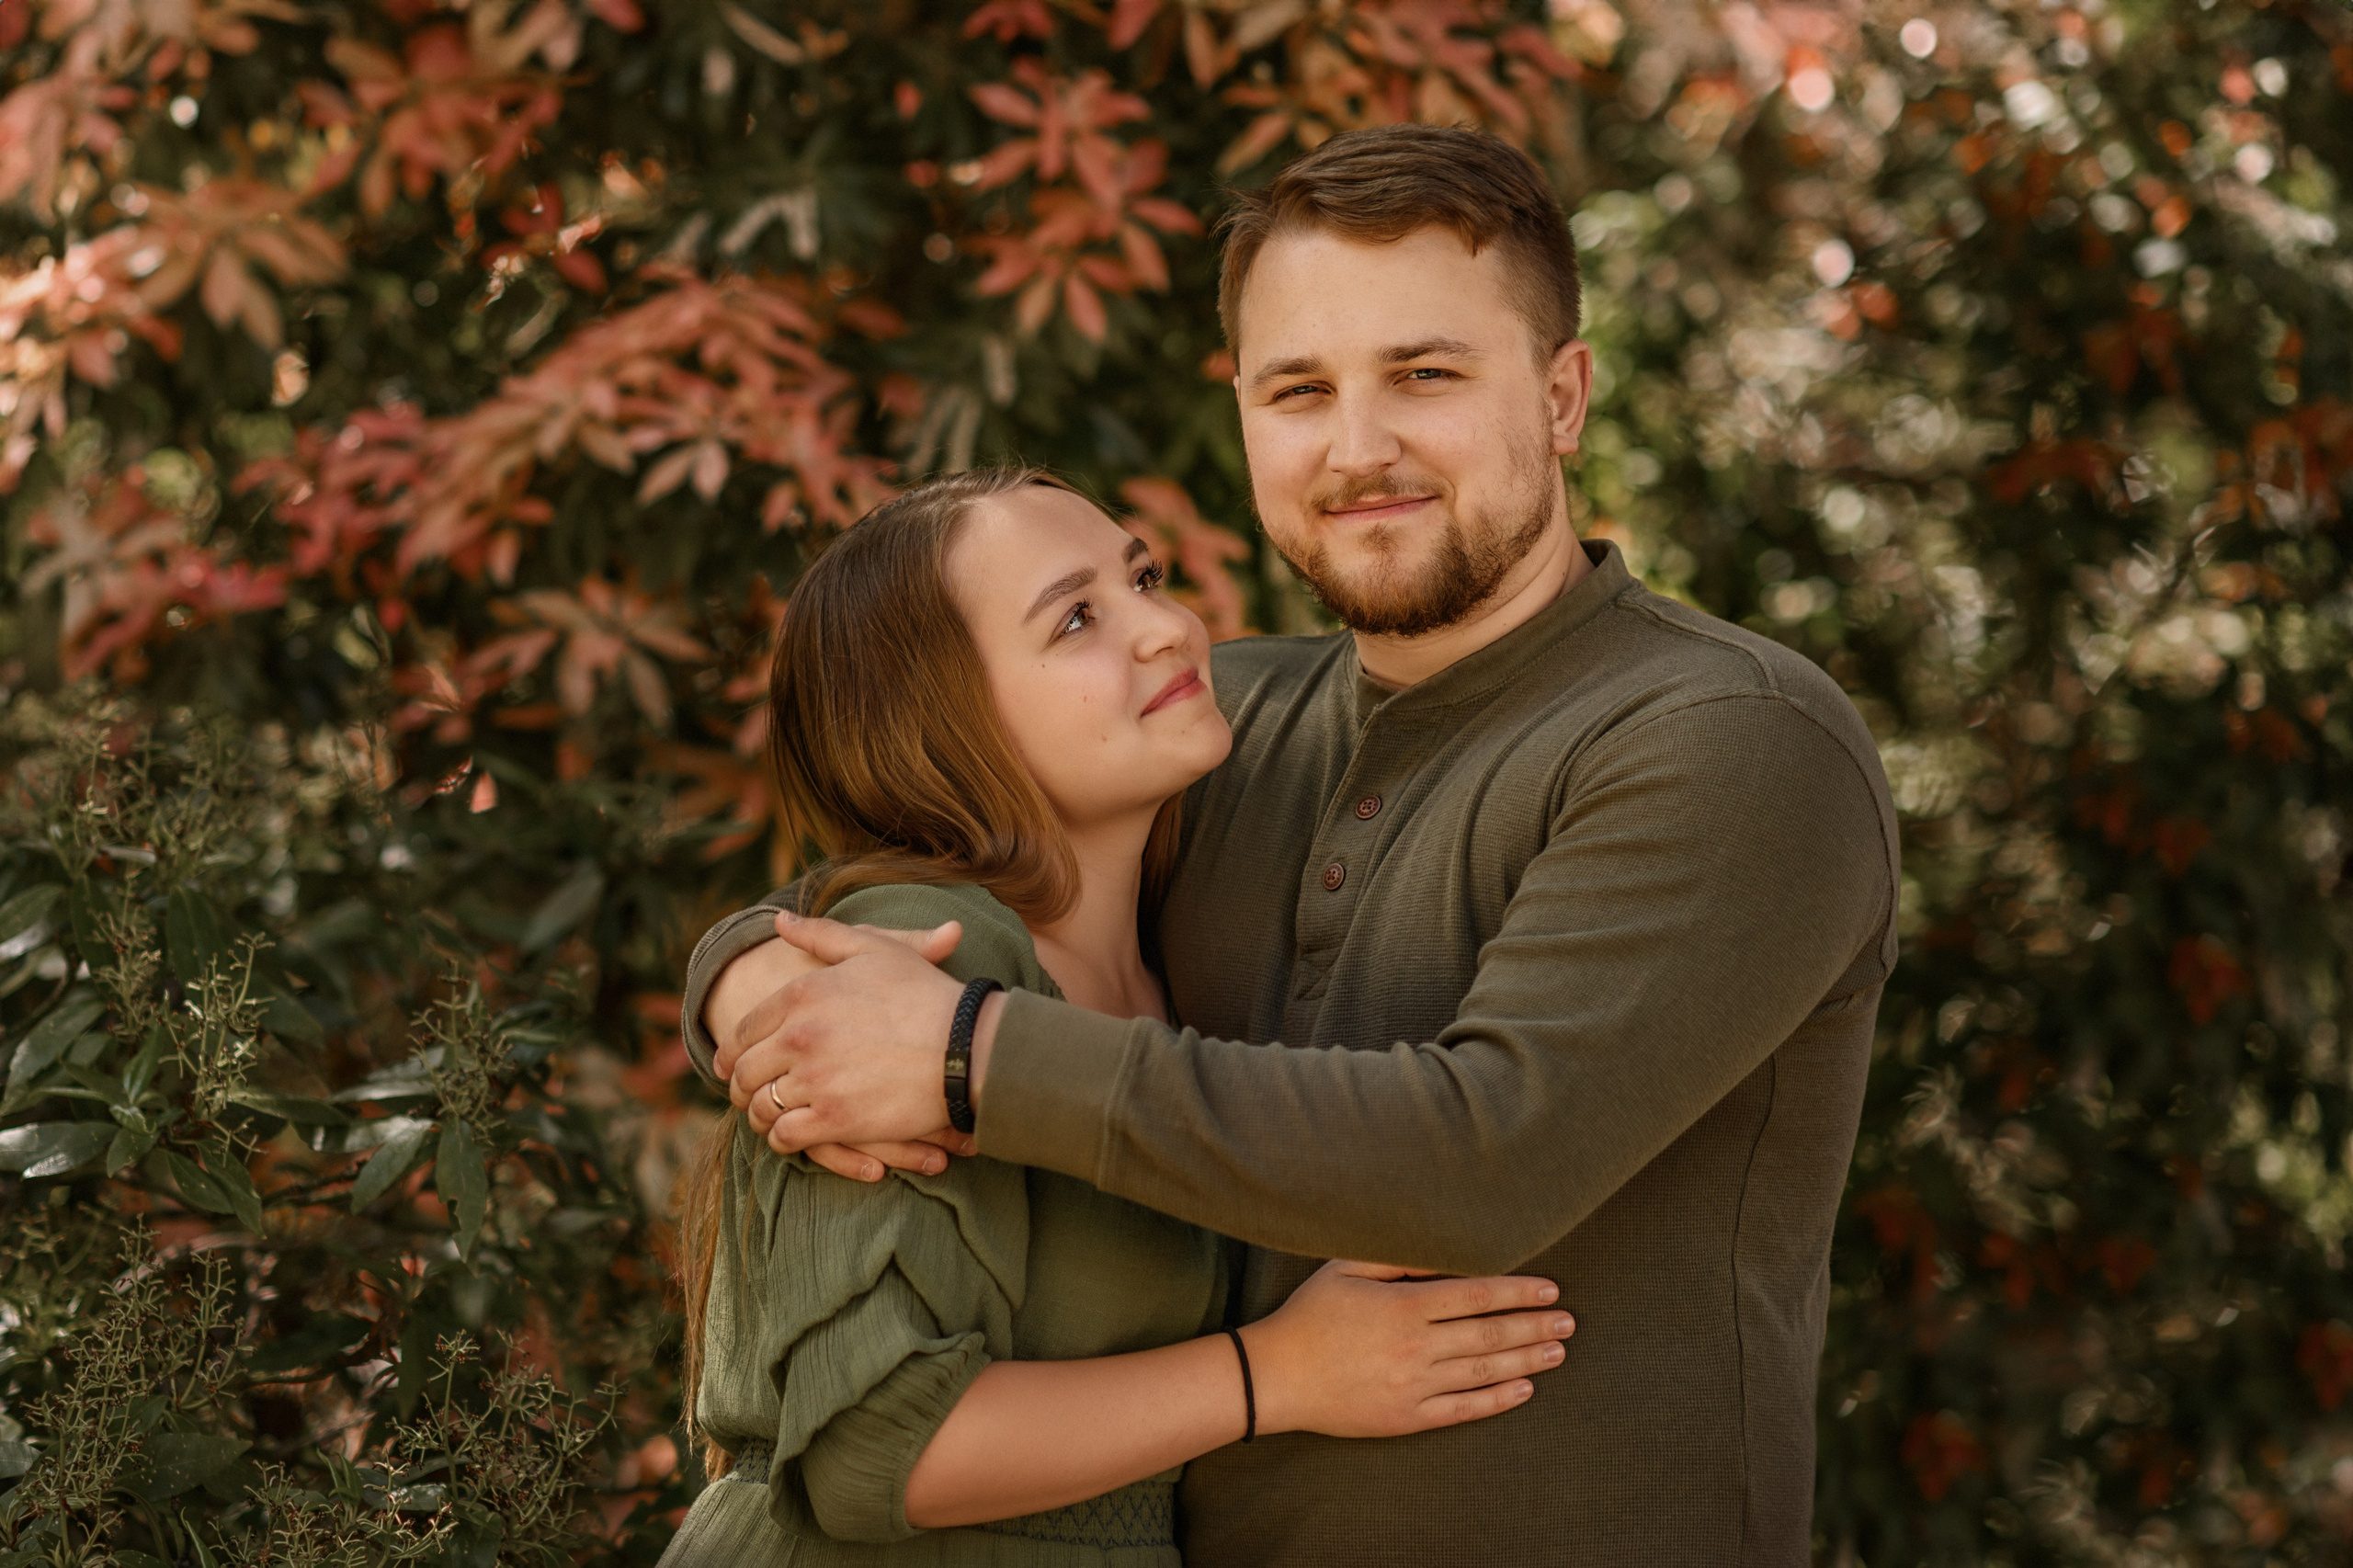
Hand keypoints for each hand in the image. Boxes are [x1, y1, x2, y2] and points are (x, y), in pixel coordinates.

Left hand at [727, 911, 995, 1154]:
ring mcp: (816, 1080)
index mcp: (803, 994)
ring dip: (758, 1114)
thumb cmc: (926, 995)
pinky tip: (789, 1136)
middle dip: (740, 1085)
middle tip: (746, 1094)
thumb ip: (822, 935)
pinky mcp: (835, 1119)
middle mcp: (800, 1036)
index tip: (733, 1062)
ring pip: (760, 1106)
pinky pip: (785, 1136)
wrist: (968, 1047)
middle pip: (745, 1069)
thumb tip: (778, 921)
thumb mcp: (875, 950)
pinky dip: (781, 1139)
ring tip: (766, 1117)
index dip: (734, 1048)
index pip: (746, 1027)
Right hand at [1241, 1260, 1571, 1437]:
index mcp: (1404, 1306)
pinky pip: (1462, 1410)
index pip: (1477, 1296)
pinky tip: (1524, 1390)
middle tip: (1568, 1322)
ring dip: (1526, 1360)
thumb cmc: (1309, 1316)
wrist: (1276, 1377)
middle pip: (1490, 1335)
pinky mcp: (1406, 1418)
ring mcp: (1413, 1386)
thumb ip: (1396, 1258)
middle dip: (1534, 1326)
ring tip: (1557, 1352)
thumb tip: (1444, 1252)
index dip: (1519, 1292)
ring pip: (1484, 1372)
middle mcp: (1415, 1347)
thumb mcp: (1346, 1268)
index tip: (1549, 1290)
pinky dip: (1497, 1400)